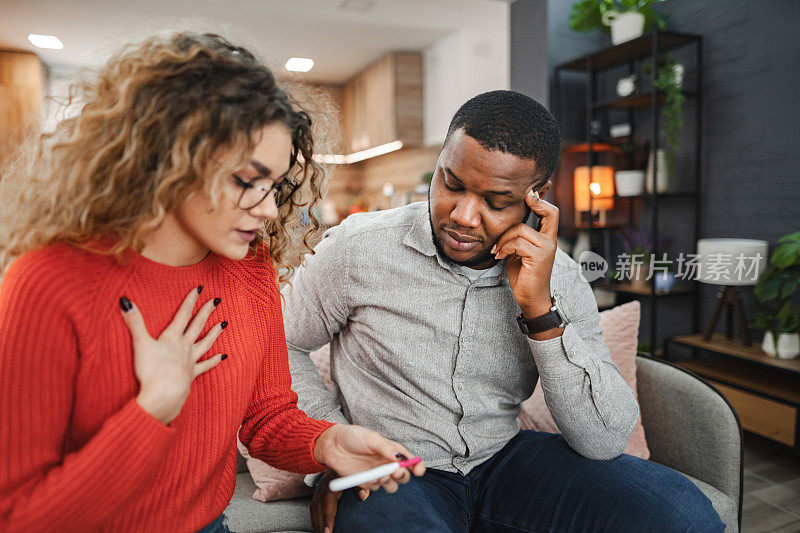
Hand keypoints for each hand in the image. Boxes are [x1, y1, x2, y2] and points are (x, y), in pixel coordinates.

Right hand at [121, 287, 227, 423]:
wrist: (163, 395)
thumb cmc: (151, 370)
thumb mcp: (140, 344)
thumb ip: (134, 322)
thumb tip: (125, 300)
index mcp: (172, 338)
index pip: (183, 315)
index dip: (190, 301)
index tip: (200, 289)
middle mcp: (184, 347)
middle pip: (197, 326)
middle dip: (206, 312)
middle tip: (217, 300)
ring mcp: (190, 361)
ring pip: (205, 343)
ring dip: (214, 333)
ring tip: (224, 324)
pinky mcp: (191, 375)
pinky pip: (206, 366)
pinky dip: (214, 360)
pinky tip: (223, 356)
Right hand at [310, 470, 369, 532]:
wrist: (341, 456)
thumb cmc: (350, 468)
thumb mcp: (357, 474)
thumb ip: (361, 485)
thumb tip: (363, 496)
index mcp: (333, 481)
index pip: (328, 501)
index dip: (328, 517)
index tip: (329, 530)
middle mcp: (324, 485)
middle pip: (318, 506)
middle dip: (321, 523)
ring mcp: (320, 488)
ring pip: (314, 507)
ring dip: (317, 522)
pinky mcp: (319, 490)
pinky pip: (314, 505)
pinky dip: (315, 517)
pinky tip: (318, 525)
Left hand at [313, 424, 424, 491]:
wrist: (332, 445)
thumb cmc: (353, 436)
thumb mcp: (371, 438)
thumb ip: (386, 448)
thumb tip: (399, 458)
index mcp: (392, 451)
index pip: (410, 461)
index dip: (418, 466)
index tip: (419, 471)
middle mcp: (387, 464)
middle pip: (403, 477)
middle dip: (403, 477)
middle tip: (395, 472)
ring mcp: (376, 474)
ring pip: (391, 486)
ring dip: (389, 484)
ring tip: (381, 477)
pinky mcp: (365, 482)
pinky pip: (374, 489)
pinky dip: (374, 485)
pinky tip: (368, 478)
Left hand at [492, 186, 559, 322]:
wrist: (531, 298)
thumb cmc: (524, 275)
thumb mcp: (520, 252)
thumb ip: (519, 237)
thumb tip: (507, 223)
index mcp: (547, 238)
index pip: (551, 213)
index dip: (542, 199)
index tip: (530, 191)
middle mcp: (551, 241)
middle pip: (549, 212)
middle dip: (535, 202)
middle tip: (522, 198)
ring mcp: (547, 248)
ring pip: (521, 230)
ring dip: (503, 239)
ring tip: (496, 250)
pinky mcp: (539, 257)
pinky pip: (517, 243)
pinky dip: (504, 248)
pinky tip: (498, 256)